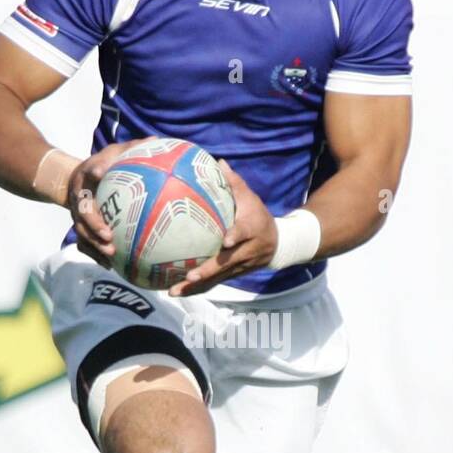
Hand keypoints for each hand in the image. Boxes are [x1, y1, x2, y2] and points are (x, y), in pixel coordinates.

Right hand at [67, 138, 149, 265]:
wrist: (78, 181)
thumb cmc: (106, 166)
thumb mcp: (116, 153)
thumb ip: (133, 149)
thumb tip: (155, 141)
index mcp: (87, 174)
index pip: (90, 170)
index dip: (95, 170)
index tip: (101, 173)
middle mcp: (79, 195)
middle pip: (82, 211)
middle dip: (93, 224)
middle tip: (108, 234)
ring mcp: (77, 214)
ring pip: (81, 231)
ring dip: (94, 244)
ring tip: (111, 254)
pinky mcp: (80, 227)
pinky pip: (84, 244)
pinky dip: (95, 255)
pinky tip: (111, 265)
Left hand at [168, 160, 277, 296]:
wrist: (279, 244)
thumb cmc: (258, 215)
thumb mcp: (251, 198)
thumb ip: (234, 182)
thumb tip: (218, 161)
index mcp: (251, 229)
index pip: (243, 233)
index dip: (235, 237)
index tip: (226, 241)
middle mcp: (246, 251)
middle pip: (226, 264)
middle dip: (208, 271)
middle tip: (190, 276)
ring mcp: (239, 266)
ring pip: (217, 278)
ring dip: (196, 287)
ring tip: (173, 291)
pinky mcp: (233, 274)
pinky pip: (213, 283)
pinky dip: (195, 289)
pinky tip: (175, 290)